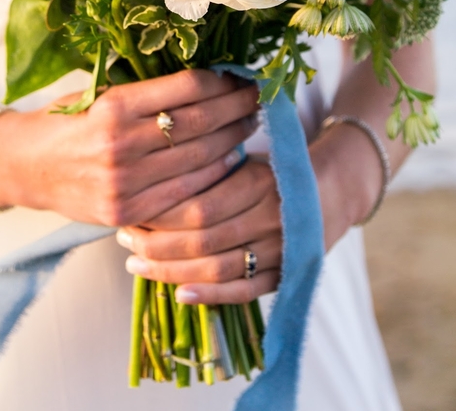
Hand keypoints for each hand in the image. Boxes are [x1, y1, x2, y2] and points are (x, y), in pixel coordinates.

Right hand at [0, 70, 258, 225]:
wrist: (26, 166)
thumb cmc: (69, 121)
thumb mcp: (102, 94)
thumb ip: (148, 92)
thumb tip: (208, 81)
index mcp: (115, 104)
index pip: (187, 88)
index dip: (223, 82)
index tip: (240, 77)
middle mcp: (121, 142)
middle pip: (200, 123)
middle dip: (237, 109)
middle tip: (258, 97)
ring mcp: (125, 181)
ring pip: (199, 158)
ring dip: (233, 139)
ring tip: (250, 123)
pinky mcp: (127, 211)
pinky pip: (185, 191)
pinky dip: (214, 173)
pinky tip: (231, 158)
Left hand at [116, 157, 281, 303]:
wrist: (331, 191)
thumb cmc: (273, 171)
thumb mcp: (244, 159)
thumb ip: (206, 172)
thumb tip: (149, 187)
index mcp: (258, 182)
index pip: (198, 206)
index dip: (160, 214)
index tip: (131, 210)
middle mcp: (269, 218)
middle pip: (202, 240)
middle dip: (156, 243)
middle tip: (124, 236)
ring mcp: (279, 251)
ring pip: (216, 269)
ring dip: (171, 271)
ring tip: (136, 263)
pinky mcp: (284, 275)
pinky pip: (242, 292)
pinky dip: (210, 296)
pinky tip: (179, 294)